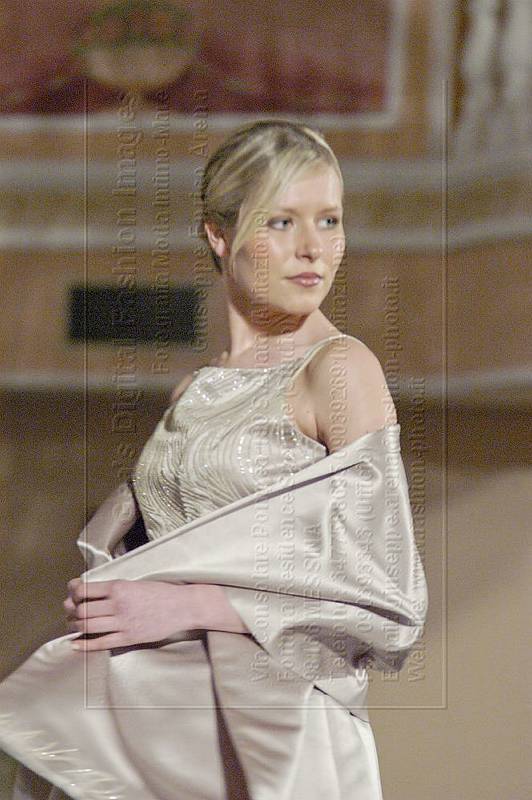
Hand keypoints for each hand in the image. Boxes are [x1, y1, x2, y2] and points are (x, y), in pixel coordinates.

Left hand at [64, 578, 200, 651]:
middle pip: (81, 609)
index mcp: (119, 586)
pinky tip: (75, 644)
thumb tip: (90, 594)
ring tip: (74, 625)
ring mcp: (122, 622)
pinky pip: (100, 642)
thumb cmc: (161, 593)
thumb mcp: (135, 583)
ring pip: (87, 625)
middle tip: (69, 611)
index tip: (72, 593)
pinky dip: (84, 644)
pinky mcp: (128, 637)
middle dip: (71, 610)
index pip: (84, 589)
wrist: (182, 606)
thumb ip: (114, 589)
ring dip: (75, 626)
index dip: (72, 592)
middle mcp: (118, 604)